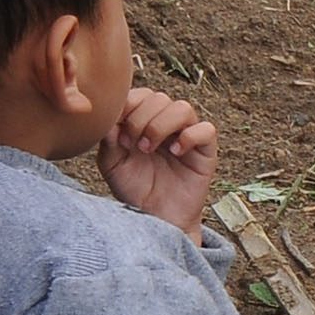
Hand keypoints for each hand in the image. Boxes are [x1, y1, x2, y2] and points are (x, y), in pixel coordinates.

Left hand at [98, 87, 219, 237]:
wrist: (155, 219)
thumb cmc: (134, 190)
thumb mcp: (112, 164)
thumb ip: (108, 139)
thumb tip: (108, 115)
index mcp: (143, 121)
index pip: (140, 95)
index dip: (128, 105)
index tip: (117, 130)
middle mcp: (166, 124)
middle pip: (159, 97)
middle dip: (141, 118)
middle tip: (131, 144)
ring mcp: (187, 135)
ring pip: (182, 108)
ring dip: (161, 125)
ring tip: (148, 149)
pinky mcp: (205, 151)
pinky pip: (206, 130)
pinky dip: (189, 137)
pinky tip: (175, 153)